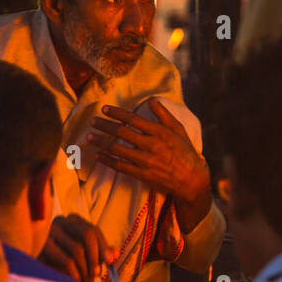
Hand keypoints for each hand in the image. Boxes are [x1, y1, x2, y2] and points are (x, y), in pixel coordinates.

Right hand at [39, 214, 116, 281]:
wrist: (32, 271)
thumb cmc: (59, 262)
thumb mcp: (81, 256)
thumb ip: (99, 253)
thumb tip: (116, 253)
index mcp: (72, 220)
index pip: (93, 230)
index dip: (104, 246)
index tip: (110, 262)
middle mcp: (60, 221)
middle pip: (87, 234)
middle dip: (95, 257)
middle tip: (98, 274)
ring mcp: (49, 231)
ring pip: (78, 249)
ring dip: (86, 269)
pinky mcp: (42, 245)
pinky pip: (67, 260)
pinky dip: (76, 273)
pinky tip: (77, 281)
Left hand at [88, 98, 211, 230]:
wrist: (192, 180)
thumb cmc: (186, 153)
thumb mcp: (179, 130)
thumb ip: (164, 115)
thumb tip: (152, 100)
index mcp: (160, 132)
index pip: (133, 119)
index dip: (116, 113)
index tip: (104, 109)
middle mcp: (151, 145)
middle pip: (121, 132)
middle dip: (104, 125)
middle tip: (92, 121)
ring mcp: (145, 160)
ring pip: (117, 149)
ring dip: (101, 142)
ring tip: (89, 137)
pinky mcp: (142, 174)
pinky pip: (120, 166)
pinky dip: (107, 160)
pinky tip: (98, 156)